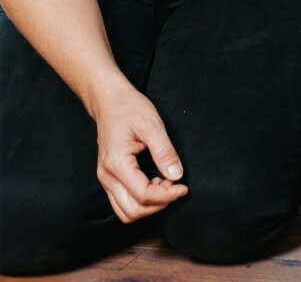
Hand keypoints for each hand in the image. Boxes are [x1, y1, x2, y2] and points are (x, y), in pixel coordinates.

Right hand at [92, 81, 187, 222]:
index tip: (183, 187)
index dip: (166, 195)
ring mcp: (105, 178)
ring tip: (166, 185)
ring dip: (148, 205)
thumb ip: (165, 152)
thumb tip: (177, 175)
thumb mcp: (152, 125)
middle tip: (176, 187)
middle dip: (157, 204)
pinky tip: (155, 182)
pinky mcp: (108, 177)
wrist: (109, 101)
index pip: (142, 194)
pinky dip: (140, 199)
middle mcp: (106, 176)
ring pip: (125, 210)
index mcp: (116, 163)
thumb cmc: (129, 109)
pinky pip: (122, 201)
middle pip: (131, 210)